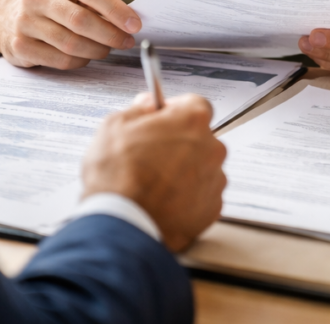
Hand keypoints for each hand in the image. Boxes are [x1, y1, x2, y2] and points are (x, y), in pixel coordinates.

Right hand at [0, 0, 140, 68]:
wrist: (6, 16)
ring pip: (71, 43)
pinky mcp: (21, 46)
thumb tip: (129, 20)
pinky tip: (86, 56)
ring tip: (107, 49)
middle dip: (110, 34)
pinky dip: (80, 61)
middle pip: (81, 19)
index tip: (134, 24)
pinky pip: (60, 59)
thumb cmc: (52, 5)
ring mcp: (25, 21)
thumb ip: (96, 2)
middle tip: (126, 41)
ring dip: (97, 50)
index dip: (116, 9)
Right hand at [81, 93, 226, 251]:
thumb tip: (147, 104)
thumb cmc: (118, 176)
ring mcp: (214, 180)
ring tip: (153, 183)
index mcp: (192, 121)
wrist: (123, 224)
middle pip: (199, 138)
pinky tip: (162, 201)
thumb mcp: (114, 126)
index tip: (161, 119)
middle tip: (151, 155)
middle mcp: (211, 148)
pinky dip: (187, 197)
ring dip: (184, 171)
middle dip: (179, 143)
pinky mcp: (212, 209)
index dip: (174, 111)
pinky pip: (202, 196)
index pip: (194, 104)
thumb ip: (138, 109)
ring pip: (202, 168)